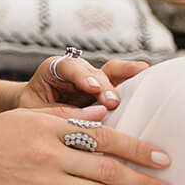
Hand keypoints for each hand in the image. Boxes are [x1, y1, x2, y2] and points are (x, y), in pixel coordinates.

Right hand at [0, 107, 175, 184]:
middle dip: (143, 182)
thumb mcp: (23, 116)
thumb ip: (63, 116)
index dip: (136, 147)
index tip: (161, 158)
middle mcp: (47, 153)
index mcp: (46, 127)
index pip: (102, 136)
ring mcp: (41, 181)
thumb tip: (101, 113)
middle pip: (107, 169)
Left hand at [17, 51, 148, 116]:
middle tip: (112, 101)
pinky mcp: (107, 92)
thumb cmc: (32, 110)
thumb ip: (58, 112)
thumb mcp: (35, 113)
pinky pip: (123, 84)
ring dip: (126, 80)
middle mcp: (77, 71)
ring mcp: (95, 80)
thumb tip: (90, 118)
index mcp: (53, 70)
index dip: (81, 75)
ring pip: (113, 73)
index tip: (92, 88)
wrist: (32, 115)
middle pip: (94, 71)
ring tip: (140, 82)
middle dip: (104, 85)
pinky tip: (152, 81)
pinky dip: (136, 83)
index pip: (67, 67)